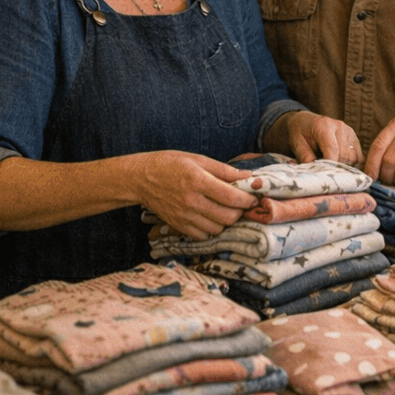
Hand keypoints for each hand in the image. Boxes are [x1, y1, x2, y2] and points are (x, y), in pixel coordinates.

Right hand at [134, 150, 257, 239]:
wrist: (140, 178)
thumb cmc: (170, 164)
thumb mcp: (198, 159)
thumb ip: (224, 170)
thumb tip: (249, 176)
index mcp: (197, 181)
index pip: (231, 197)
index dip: (248, 200)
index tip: (254, 198)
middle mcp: (191, 201)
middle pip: (228, 217)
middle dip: (240, 212)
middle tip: (242, 204)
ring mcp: (183, 216)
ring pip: (218, 228)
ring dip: (227, 221)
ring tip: (227, 209)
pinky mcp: (178, 225)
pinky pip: (203, 235)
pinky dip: (212, 229)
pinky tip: (212, 217)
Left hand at [278, 111, 361, 165]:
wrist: (305, 120)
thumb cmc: (300, 133)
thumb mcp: (296, 144)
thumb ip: (305, 156)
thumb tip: (316, 171)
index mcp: (324, 126)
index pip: (333, 149)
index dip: (330, 165)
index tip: (325, 176)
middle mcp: (339, 126)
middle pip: (344, 155)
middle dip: (336, 167)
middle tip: (326, 173)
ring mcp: (349, 131)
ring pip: (353, 157)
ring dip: (344, 166)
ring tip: (331, 167)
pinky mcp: (354, 137)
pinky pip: (358, 156)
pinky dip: (351, 163)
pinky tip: (340, 163)